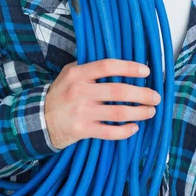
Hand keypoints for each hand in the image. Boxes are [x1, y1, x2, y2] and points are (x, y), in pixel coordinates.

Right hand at [44, 59, 160, 149]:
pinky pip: (109, 132)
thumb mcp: (69, 73)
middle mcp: (80, 91)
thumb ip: (90, 67)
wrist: (39, 119)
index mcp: (78, 74)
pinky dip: (125, 131)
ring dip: (139, 112)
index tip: (146, 71)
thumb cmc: (61, 93)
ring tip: (151, 111)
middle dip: (142, 94)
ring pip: (118, 112)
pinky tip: (134, 128)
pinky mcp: (82, 130)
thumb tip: (120, 63)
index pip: (107, 66)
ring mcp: (81, 112)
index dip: (129, 67)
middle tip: (156, 97)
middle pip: (118, 91)